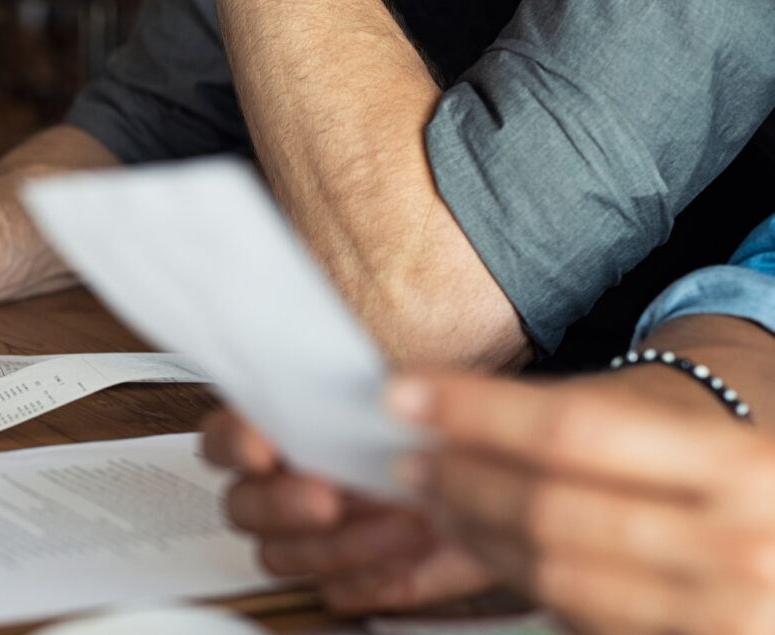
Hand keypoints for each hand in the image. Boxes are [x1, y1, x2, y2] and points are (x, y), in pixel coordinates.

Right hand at [200, 408, 494, 611]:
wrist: (496, 477)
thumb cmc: (442, 430)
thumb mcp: (415, 391)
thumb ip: (378, 392)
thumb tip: (372, 394)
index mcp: (282, 431)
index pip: (224, 438)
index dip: (234, 444)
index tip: (263, 449)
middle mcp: (284, 487)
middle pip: (241, 507)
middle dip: (281, 504)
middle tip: (328, 498)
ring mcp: (310, 538)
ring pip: (281, 557)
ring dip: (339, 544)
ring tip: (400, 520)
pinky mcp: (349, 578)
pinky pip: (335, 592)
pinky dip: (371, 577)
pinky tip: (408, 554)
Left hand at [393, 373, 774, 633]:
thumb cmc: (730, 455)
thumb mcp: (685, 421)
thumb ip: (582, 421)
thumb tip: (452, 417)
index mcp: (738, 464)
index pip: (573, 430)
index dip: (475, 412)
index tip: (406, 395)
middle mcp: (743, 543)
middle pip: (552, 510)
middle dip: (463, 481)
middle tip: (412, 459)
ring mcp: (727, 613)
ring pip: (556, 576)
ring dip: (478, 537)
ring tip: (439, 504)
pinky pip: (584, 621)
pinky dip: (525, 582)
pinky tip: (493, 549)